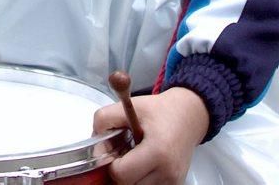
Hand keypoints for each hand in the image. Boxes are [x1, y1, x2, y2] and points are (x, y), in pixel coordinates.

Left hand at [93, 87, 209, 183]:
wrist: (188, 117)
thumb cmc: (159, 111)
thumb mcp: (130, 106)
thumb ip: (105, 119)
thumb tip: (95, 145)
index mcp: (158, 151)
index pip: (122, 174)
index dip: (111, 163)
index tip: (112, 150)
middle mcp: (168, 172)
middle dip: (119, 173)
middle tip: (121, 155)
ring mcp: (173, 183)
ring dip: (130, 178)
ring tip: (132, 159)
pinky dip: (140, 180)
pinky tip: (142, 166)